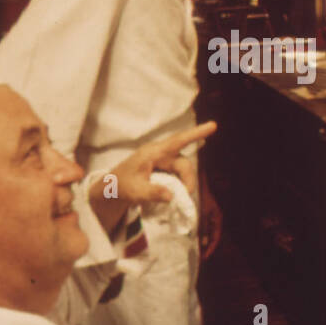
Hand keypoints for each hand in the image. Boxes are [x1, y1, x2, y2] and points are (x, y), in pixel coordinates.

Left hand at [90, 121, 216, 231]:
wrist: (113, 187)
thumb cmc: (122, 185)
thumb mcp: (135, 192)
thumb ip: (153, 193)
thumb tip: (172, 197)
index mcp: (152, 153)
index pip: (177, 141)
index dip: (195, 133)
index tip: (213, 126)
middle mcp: (160, 154)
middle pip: (183, 163)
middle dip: (188, 180)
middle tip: (184, 197)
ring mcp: (163, 161)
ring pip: (182, 170)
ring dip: (183, 184)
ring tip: (176, 198)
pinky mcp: (164, 168)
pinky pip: (178, 175)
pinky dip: (179, 185)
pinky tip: (174, 194)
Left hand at [198, 173, 222, 260]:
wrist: (197, 179)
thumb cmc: (201, 194)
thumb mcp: (203, 212)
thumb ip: (204, 226)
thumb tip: (204, 242)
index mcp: (217, 217)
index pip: (216, 236)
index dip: (211, 248)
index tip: (204, 257)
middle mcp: (213, 216)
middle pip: (210, 235)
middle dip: (205, 246)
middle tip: (199, 256)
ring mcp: (206, 213)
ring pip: (204, 231)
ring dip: (199, 240)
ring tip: (193, 249)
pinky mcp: (199, 211)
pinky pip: (198, 225)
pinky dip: (195, 232)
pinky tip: (187, 236)